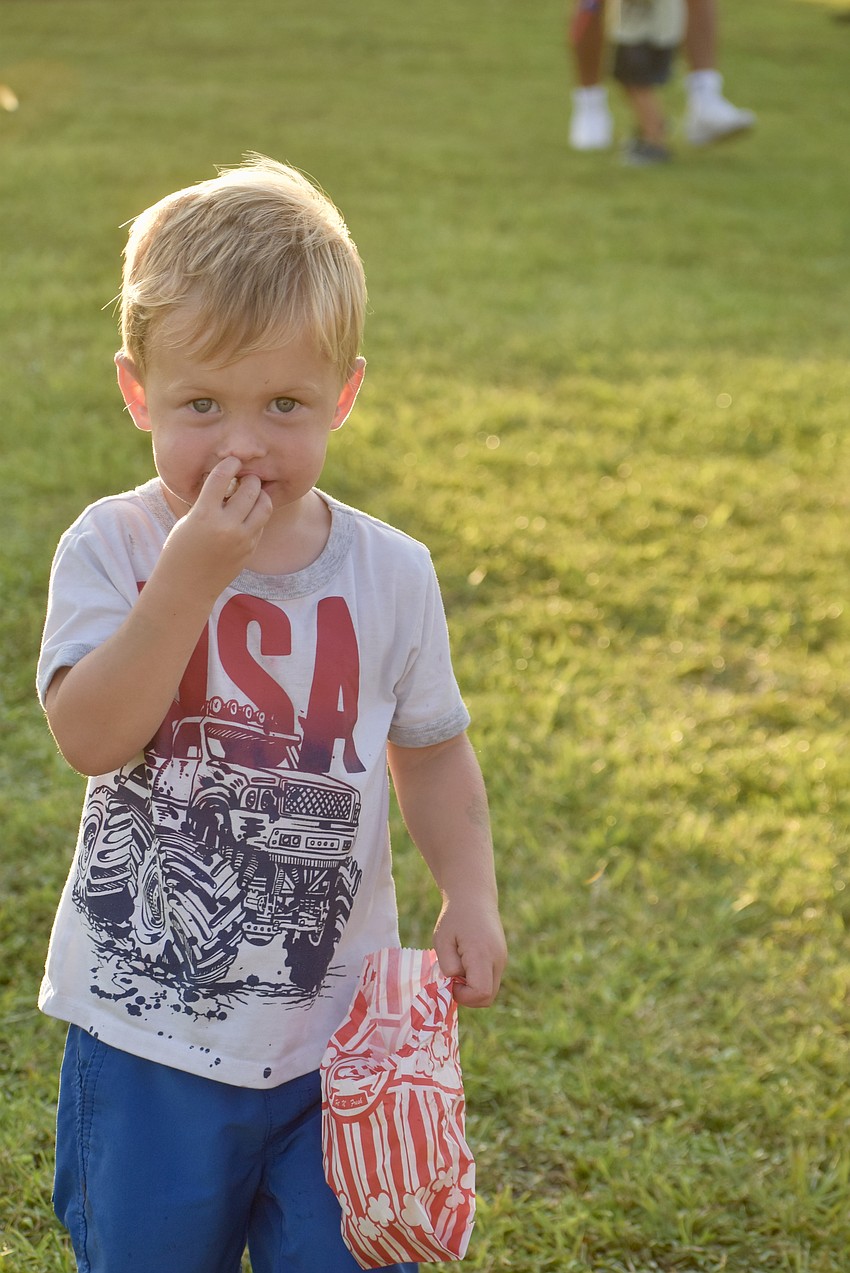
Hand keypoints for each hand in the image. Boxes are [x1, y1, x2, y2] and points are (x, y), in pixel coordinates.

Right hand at [161, 458, 272, 597]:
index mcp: (204, 515)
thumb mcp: (188, 521)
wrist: (186, 587)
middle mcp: (226, 526)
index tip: (232, 460)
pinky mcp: (250, 549)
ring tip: (251, 492)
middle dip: (249, 478)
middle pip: (250, 489)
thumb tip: (227, 480)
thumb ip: (208, 502)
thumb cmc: (180, 550)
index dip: (229, 464)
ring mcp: (242, 539)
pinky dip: (256, 513)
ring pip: (264, 505)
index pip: (222, 477)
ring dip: (259, 494)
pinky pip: (261, 523)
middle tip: (245, 476)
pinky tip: (247, 512)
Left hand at [432, 897, 506, 1007]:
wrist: (474, 897)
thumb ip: (447, 965)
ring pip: (490, 990)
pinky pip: (491, 979)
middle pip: (488, 997)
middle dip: (468, 996)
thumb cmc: (454, 918)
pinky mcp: (501, 958)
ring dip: (473, 988)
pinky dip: (478, 980)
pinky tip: (466, 962)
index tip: (450, 981)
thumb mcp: (442, 941)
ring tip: (459, 966)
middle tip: (453, 978)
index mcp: (482, 955)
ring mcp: (502, 959)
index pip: (481, 993)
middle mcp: (497, 960)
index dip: (463, 996)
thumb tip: (456, 982)